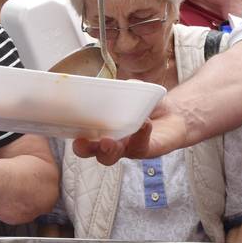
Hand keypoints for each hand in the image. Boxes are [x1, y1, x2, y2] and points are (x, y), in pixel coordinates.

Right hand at [72, 96, 186, 164]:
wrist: (173, 115)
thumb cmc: (146, 105)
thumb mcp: (133, 92)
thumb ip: (125, 88)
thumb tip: (119, 85)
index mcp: (102, 129)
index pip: (82, 135)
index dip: (74, 135)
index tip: (68, 129)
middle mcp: (111, 142)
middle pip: (92, 152)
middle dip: (85, 149)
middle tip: (82, 142)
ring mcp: (127, 149)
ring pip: (111, 156)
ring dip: (108, 150)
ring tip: (109, 141)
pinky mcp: (146, 150)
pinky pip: (139, 147)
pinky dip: (140, 135)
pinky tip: (144, 123)